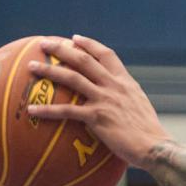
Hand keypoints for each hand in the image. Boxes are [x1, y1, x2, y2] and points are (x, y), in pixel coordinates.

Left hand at [25, 35, 170, 167]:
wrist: (155, 147)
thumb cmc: (149, 135)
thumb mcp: (140, 108)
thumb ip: (126, 100)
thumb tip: (117, 104)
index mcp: (125, 82)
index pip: (106, 55)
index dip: (89, 44)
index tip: (74, 38)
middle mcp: (113, 85)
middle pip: (83, 59)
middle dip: (61, 48)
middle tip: (43, 43)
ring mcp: (104, 99)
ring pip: (71, 78)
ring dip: (49, 70)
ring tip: (31, 66)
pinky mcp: (97, 117)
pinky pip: (66, 111)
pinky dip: (47, 110)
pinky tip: (32, 110)